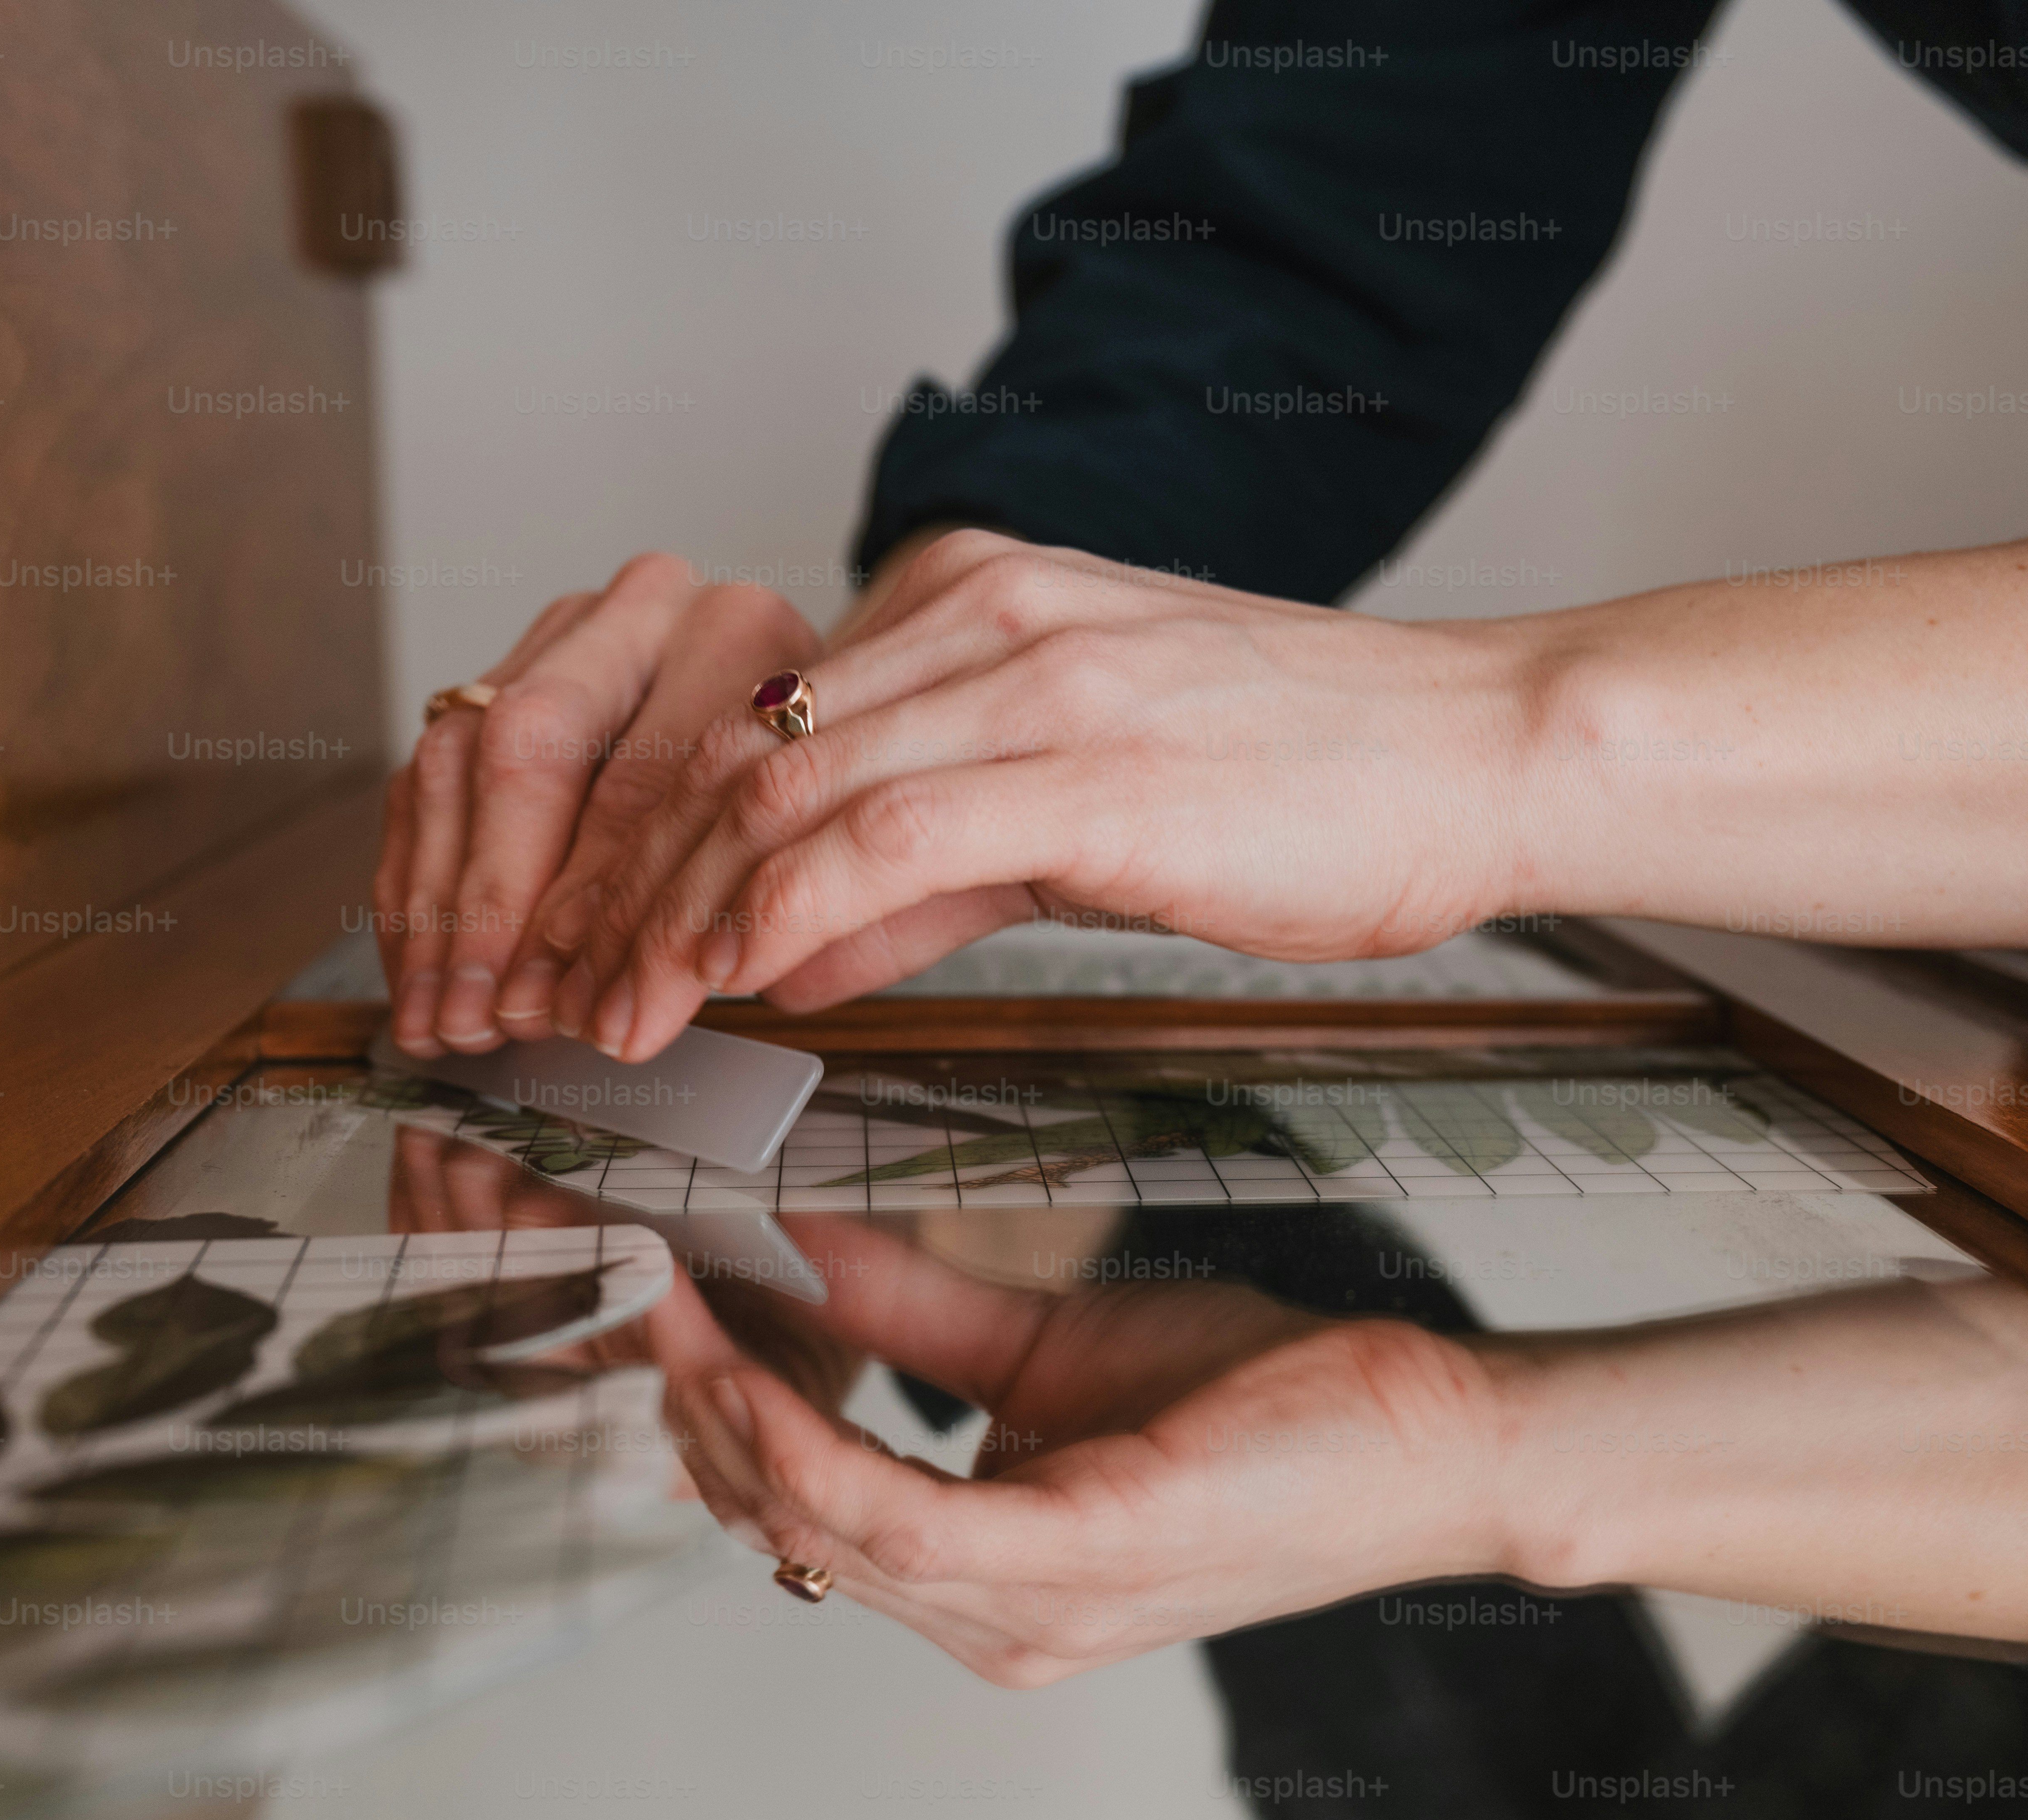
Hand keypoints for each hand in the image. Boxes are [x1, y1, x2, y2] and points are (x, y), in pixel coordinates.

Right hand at [373, 554, 819, 1056]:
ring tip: (441, 1016)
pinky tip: (421, 975)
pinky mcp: (496, 678)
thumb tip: (622, 995)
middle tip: (484, 1012)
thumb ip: (743, 897)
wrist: (805, 714)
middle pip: (530, 749)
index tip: (566, 1000)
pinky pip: (428, 782)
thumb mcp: (814, 833)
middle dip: (497, 905)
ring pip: (458, 761)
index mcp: (735, 633)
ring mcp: (557, 638)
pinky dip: (420, 888)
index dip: (594, 905)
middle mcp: (638, 613)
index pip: (644, 780)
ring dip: (442, 908)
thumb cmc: (815, 788)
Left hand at [532, 527, 2027, 1061]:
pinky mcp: (1076, 759)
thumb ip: (923, 868)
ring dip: (669, 915)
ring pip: (771, 791)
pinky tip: (723, 987)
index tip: (587, 937)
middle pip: (726, 747)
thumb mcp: (1073, 817)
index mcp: (966, 595)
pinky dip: (770, 916)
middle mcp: (970, 610)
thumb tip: (788, 943)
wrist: (1472, 756)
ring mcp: (1023, 675)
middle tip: (556, 995)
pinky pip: (866, 838)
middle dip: (621, 883)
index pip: (745, 714)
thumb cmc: (1299, 789)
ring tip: (610, 1016)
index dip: (642, 836)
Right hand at [651, 1215, 1512, 1683]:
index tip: (653, 1305)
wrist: (1418, 1441)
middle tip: (635, 1292)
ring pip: (815, 1526)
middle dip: (692, 1411)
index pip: (804, 1515)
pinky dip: (804, 1438)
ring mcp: (1026, 1612)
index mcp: (989, 1584)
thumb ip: (913, 1319)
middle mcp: (992, 1625)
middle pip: (784, 1527)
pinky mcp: (1071, 1562)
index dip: (712, 1416)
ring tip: (669, 1306)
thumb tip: (791, 1244)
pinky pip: (892, 1515)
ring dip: (725, 1415)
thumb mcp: (1049, 1349)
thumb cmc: (1264, 1406)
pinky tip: (750, 1359)